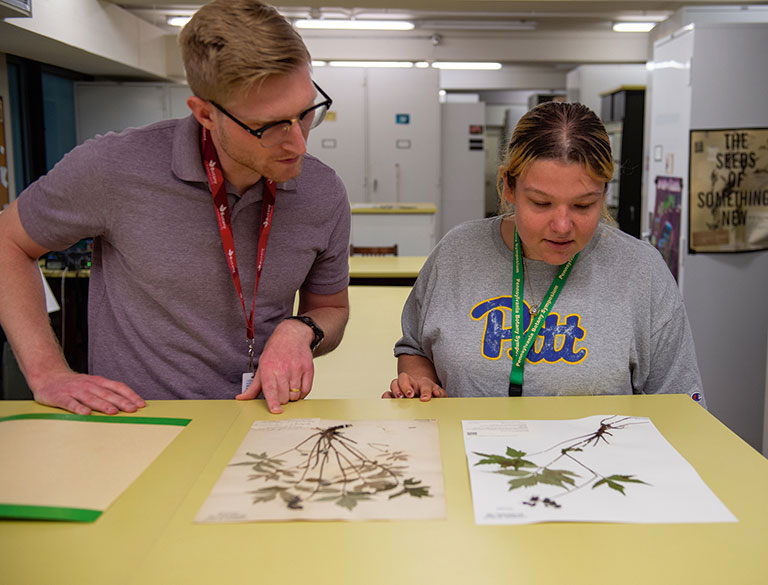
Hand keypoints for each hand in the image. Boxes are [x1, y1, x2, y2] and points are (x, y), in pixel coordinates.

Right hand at [31, 370, 145, 414]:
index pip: (118, 387)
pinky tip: (85, 414)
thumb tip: (128, 403)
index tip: (141, 404)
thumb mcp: (93, 384)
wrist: (48, 376)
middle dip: (121, 401)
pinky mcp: (60, 397)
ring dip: (103, 405)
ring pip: (91, 398)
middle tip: (132, 409)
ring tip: (113, 412)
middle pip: (107, 394)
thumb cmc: (75, 384)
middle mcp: (89, 385)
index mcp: (98, 382)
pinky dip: (78, 408)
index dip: (130, 395)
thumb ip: (107, 392)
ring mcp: (74, 391)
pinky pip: (70, 403)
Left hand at [236, 319, 314, 413]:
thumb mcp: (262, 366)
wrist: (292, 336)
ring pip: (295, 395)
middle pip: (284, 396)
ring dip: (292, 397)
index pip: (271, 389)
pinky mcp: (308, 369)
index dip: (273, 402)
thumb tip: (241, 398)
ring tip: (289, 388)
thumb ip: (253, 386)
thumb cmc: (275, 352)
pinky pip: (306, 390)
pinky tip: (297, 386)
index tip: (276, 410)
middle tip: (280, 393)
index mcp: (269, 368)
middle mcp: (283, 368)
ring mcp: (297, 368)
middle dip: (282, 400)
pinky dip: (302, 393)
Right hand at [382, 373, 444, 400]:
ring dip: (396, 390)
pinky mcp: (394, 396)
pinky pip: (387, 393)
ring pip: (394, 383)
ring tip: (400, 398)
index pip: (424, 384)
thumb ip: (441, 394)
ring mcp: (401, 388)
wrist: (423, 395)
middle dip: (406, 386)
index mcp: (423, 383)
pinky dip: (386, 397)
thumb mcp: (439, 394)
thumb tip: (437, 393)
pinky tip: (389, 401)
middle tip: (410, 395)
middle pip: (404, 377)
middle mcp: (411, 383)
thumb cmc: (431, 395)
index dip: (425, 391)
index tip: (425, 399)